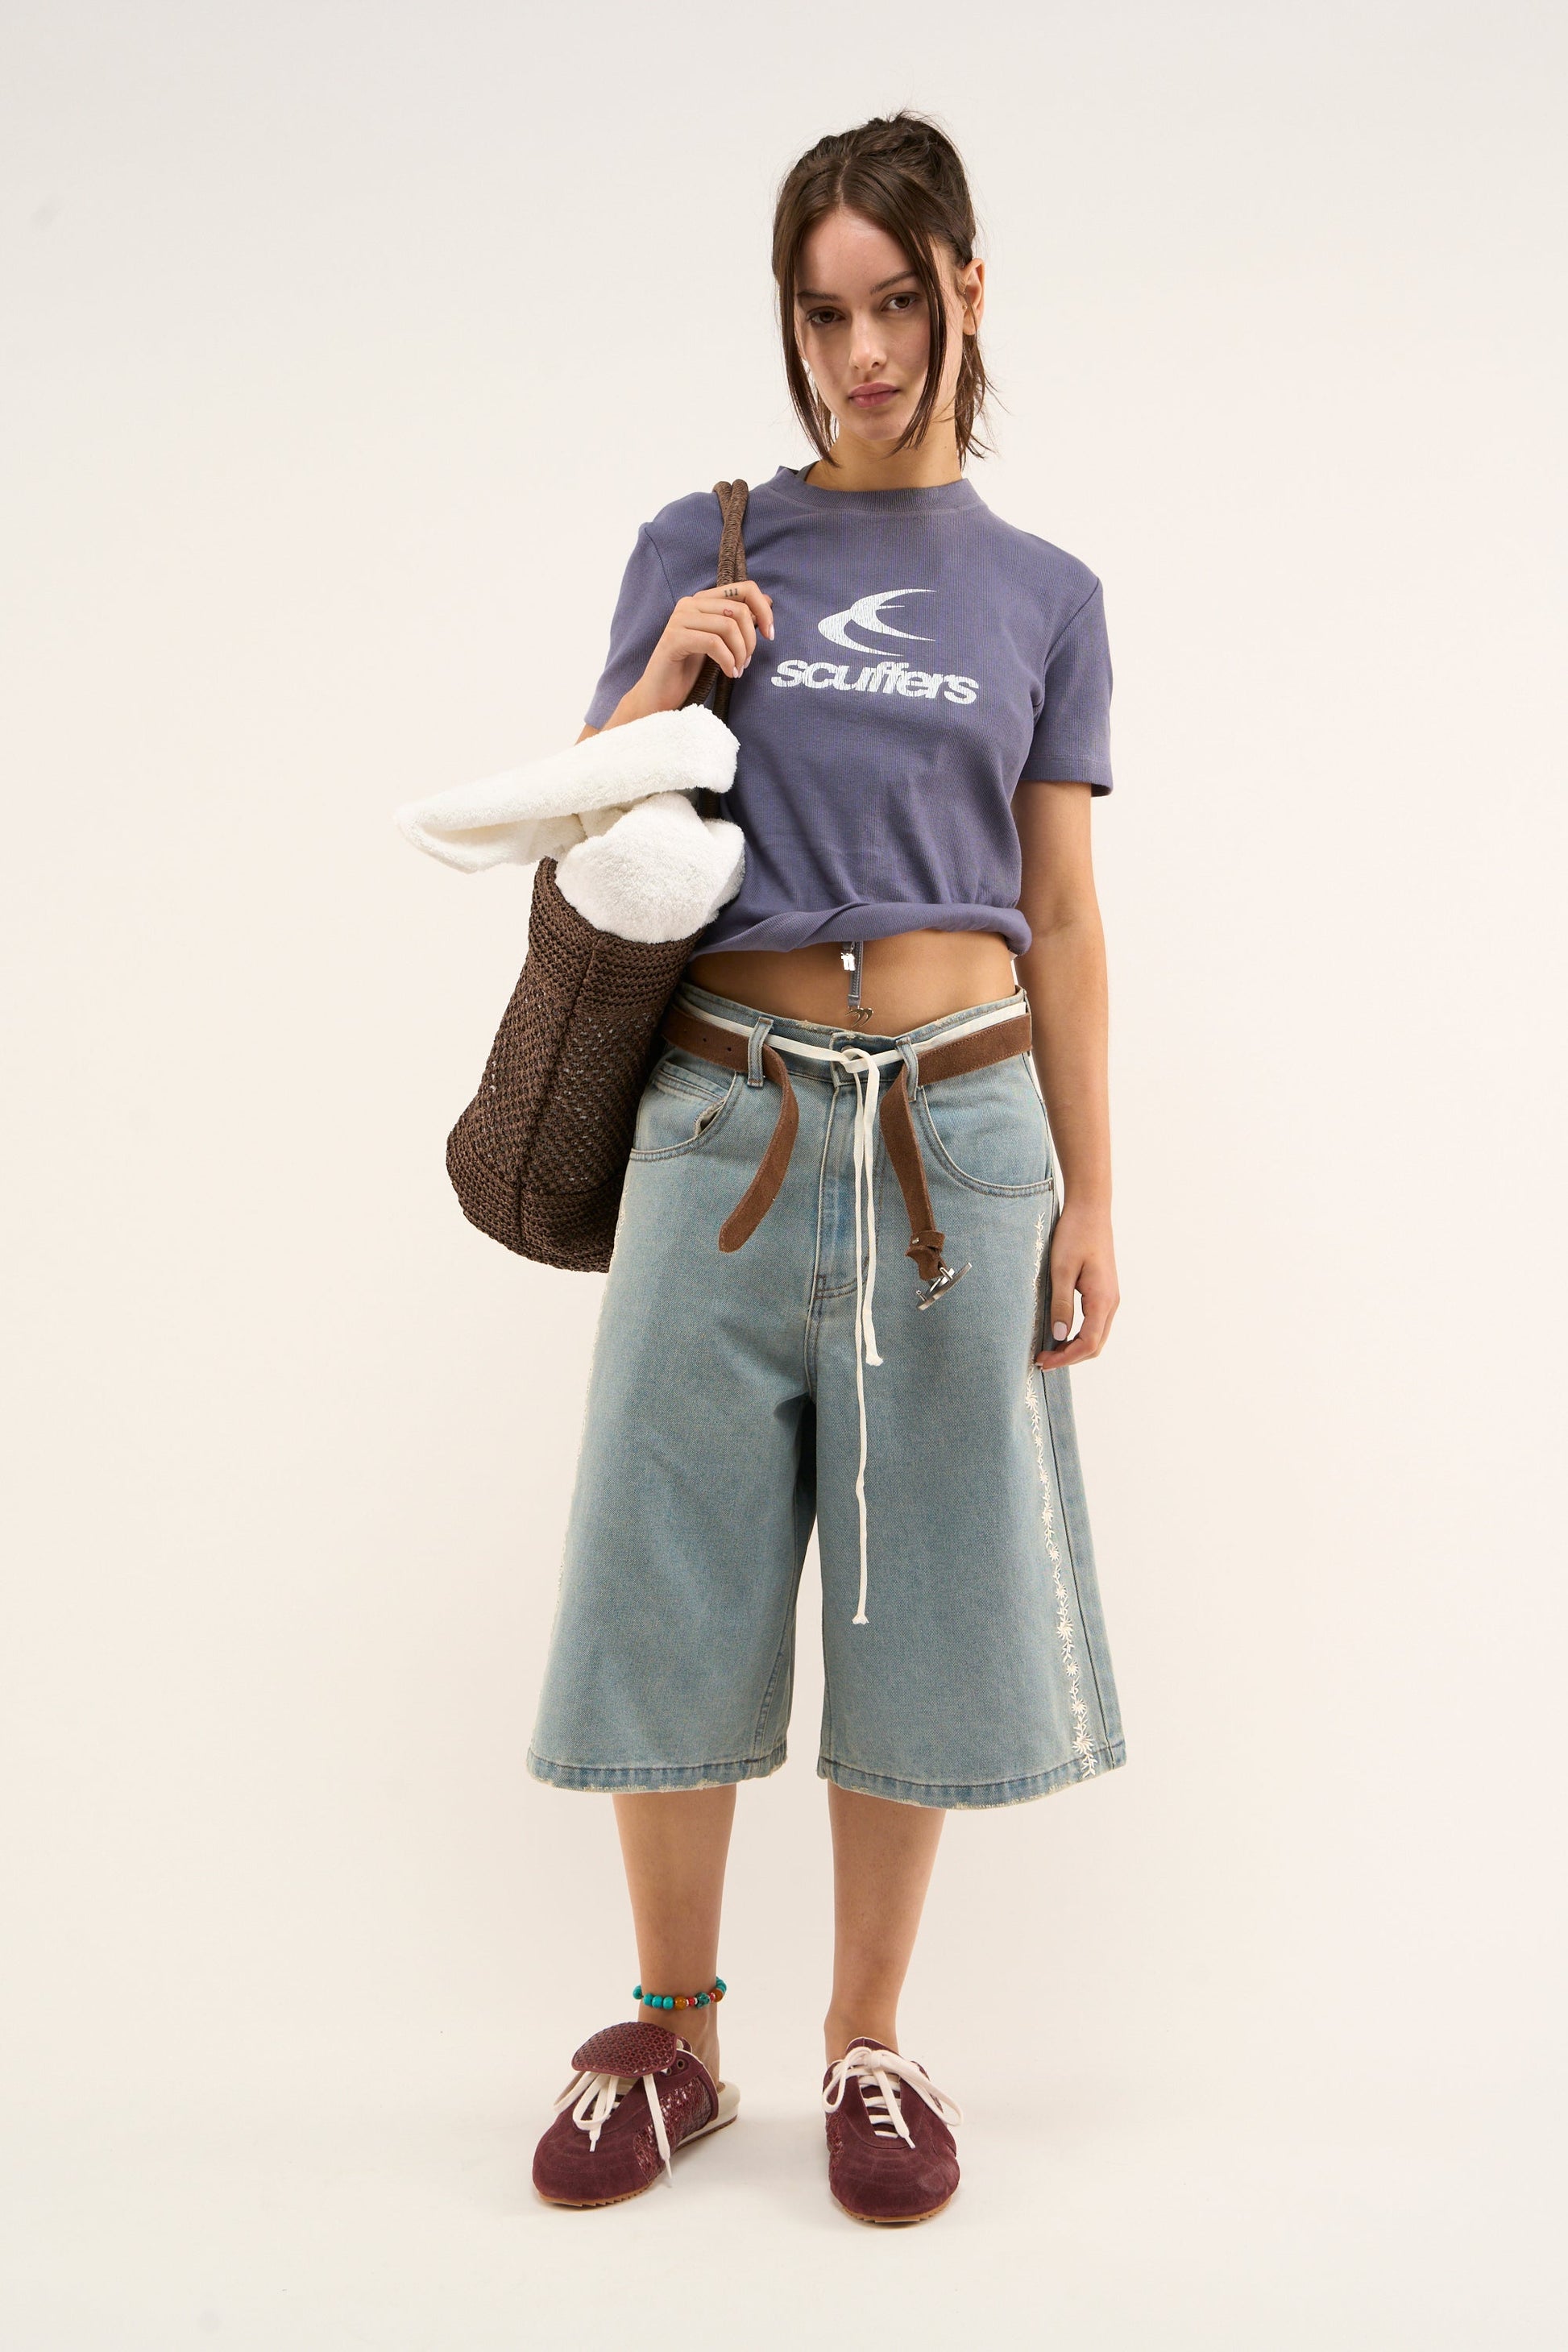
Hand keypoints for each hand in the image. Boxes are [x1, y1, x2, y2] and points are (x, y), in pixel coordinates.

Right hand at [616, 580, 774, 721]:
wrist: (659, 695)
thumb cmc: (689, 670)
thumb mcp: (720, 642)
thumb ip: (737, 622)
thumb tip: (767, 601)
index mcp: (702, 600)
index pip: (745, 589)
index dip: (764, 609)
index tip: (770, 634)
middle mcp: (689, 604)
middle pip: (739, 610)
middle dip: (751, 640)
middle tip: (746, 662)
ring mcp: (680, 619)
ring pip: (728, 626)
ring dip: (740, 653)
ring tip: (737, 669)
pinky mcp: (674, 638)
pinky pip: (713, 643)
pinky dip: (728, 660)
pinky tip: (730, 673)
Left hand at [1035, 1201, 1118, 1368]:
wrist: (1090, 1210)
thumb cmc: (1075, 1234)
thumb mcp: (1061, 1269)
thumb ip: (1061, 1304)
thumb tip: (1058, 1336)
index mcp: (1102, 1299)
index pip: (1089, 1343)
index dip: (1066, 1358)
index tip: (1043, 1361)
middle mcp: (1111, 1302)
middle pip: (1095, 1345)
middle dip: (1070, 1357)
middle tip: (1042, 1360)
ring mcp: (1109, 1297)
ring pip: (1096, 1335)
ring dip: (1074, 1347)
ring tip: (1048, 1350)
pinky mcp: (1103, 1291)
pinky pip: (1095, 1323)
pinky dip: (1079, 1334)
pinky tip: (1059, 1331)